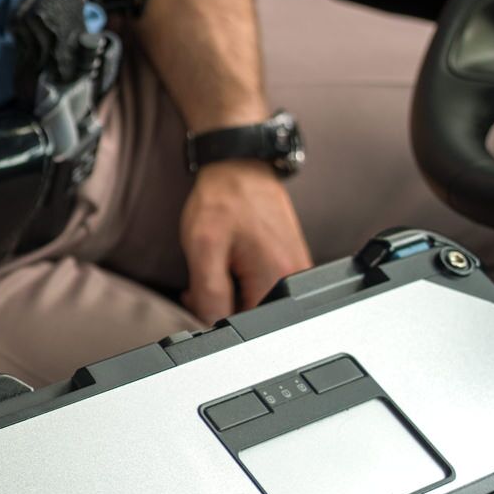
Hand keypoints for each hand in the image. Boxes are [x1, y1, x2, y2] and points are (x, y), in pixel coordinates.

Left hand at [178, 161, 313, 323]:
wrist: (240, 167)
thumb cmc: (223, 201)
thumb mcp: (205, 249)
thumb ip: (210, 294)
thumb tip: (210, 325)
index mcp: (276, 279)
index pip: (245, 326)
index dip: (214, 318)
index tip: (199, 297)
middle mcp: (293, 277)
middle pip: (252, 315)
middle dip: (221, 304)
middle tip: (203, 276)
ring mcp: (294, 269)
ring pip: (254, 301)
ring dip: (228, 292)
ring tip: (218, 263)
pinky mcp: (288, 262)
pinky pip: (261, 287)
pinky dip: (239, 281)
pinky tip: (229, 262)